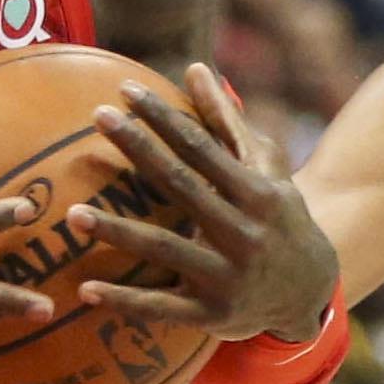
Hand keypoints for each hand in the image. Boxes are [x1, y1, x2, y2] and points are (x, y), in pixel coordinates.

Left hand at [81, 65, 339, 342]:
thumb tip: (195, 68)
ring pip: (165, 249)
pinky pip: (162, 307)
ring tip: (73, 213)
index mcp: (256, 192)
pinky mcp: (211, 315)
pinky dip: (124, 300)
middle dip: (138, 148)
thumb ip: (227, 121)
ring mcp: (226, 277)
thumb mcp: (266, 168)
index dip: (163, 117)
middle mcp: (243, 233)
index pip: (201, 146)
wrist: (310, 293)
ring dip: (118, 232)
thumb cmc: (279, 217)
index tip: (125, 90)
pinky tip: (84, 289)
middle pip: (180, 184)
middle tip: (97, 117)